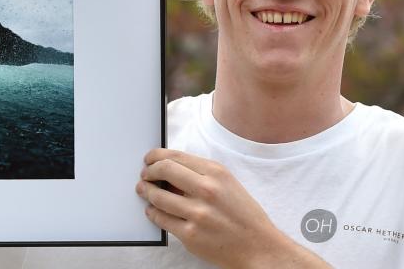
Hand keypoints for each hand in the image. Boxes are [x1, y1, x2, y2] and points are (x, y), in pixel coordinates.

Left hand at [137, 148, 330, 268]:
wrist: (259, 247)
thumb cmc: (244, 216)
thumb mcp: (228, 185)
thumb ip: (200, 175)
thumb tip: (169, 169)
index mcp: (217, 173)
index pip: (176, 156)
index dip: (156, 156)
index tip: (149, 159)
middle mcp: (207, 190)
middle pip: (163, 170)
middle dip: (148, 172)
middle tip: (144, 176)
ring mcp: (197, 213)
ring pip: (157, 196)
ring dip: (146, 192)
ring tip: (144, 191)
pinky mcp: (190, 235)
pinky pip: (161, 219)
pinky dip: (152, 213)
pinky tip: (153, 211)